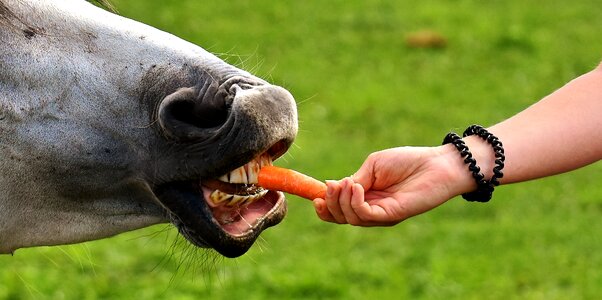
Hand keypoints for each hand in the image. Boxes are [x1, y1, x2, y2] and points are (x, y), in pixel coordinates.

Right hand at [313, 145, 472, 225]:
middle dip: (330, 203)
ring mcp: (381, 215)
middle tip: (332, 186)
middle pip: (340, 217)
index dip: (324, 205)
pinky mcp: (391, 216)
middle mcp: (371, 209)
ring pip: (351, 218)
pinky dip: (355, 202)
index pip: (339, 209)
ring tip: (347, 183)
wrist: (436, 164)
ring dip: (342, 201)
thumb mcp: (373, 166)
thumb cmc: (407, 161)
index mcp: (365, 197)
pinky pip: (365, 215)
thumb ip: (355, 179)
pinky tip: (356, 187)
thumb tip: (334, 186)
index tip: (315, 196)